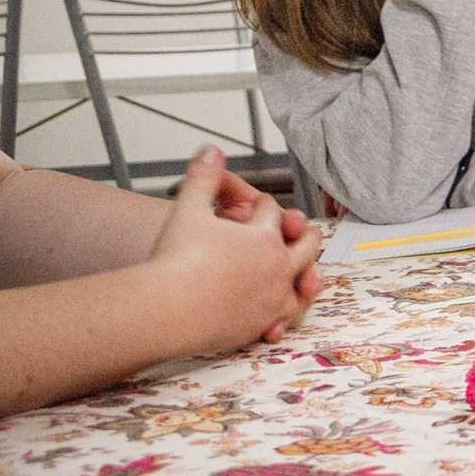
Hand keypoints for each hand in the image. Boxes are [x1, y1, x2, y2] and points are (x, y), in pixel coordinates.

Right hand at [149, 147, 324, 349]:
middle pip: (305, 245)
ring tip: (307, 276)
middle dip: (304, 234)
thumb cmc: (177, 260)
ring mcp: (273, 299)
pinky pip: (283, 320)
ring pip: (303, 286)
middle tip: (302, 229)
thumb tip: (210, 149)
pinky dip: (284, 316)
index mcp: (263, 236)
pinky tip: (280, 319)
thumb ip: (202, 178)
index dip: (263, 204)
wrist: (167, 309)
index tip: (259, 203)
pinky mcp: (261, 325)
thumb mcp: (188, 210)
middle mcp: (277, 267)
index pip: (271, 212)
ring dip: (306, 277)